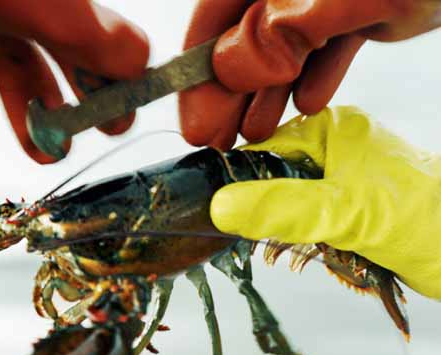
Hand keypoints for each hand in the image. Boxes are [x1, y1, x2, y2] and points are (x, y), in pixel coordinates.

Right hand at [179, 0, 440, 149]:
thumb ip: (284, 30)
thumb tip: (235, 65)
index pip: (216, 12)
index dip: (199, 69)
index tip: (193, 118)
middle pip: (246, 38)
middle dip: (230, 93)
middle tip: (216, 141)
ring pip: (284, 48)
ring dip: (268, 95)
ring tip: (255, 137)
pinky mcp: (362, 8)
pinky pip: (327, 47)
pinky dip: (316, 78)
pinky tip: (308, 106)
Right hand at [210, 106, 440, 298]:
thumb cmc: (421, 220)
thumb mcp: (342, 212)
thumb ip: (280, 207)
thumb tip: (220, 206)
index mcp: (327, 127)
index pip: (257, 150)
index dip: (236, 184)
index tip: (224, 217)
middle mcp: (331, 146)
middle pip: (266, 178)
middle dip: (263, 213)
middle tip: (273, 239)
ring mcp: (339, 176)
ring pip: (283, 203)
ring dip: (284, 231)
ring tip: (302, 247)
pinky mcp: (346, 203)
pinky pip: (304, 219)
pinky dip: (302, 239)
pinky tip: (316, 251)